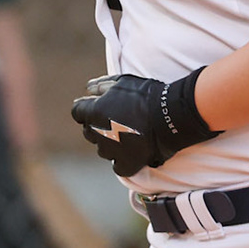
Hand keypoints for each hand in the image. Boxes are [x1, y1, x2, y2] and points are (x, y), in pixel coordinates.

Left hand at [70, 70, 218, 177]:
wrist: (171, 116)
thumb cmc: (147, 96)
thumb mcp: (123, 82)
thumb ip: (101, 85)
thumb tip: (87, 88)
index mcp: (94, 112)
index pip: (77, 112)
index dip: (87, 108)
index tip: (99, 107)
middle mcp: (98, 134)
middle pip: (88, 131)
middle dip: (97, 125)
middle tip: (117, 119)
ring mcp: (111, 152)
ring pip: (102, 149)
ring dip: (110, 142)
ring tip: (128, 133)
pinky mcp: (125, 165)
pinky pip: (117, 165)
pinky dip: (123, 159)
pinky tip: (133, 150)